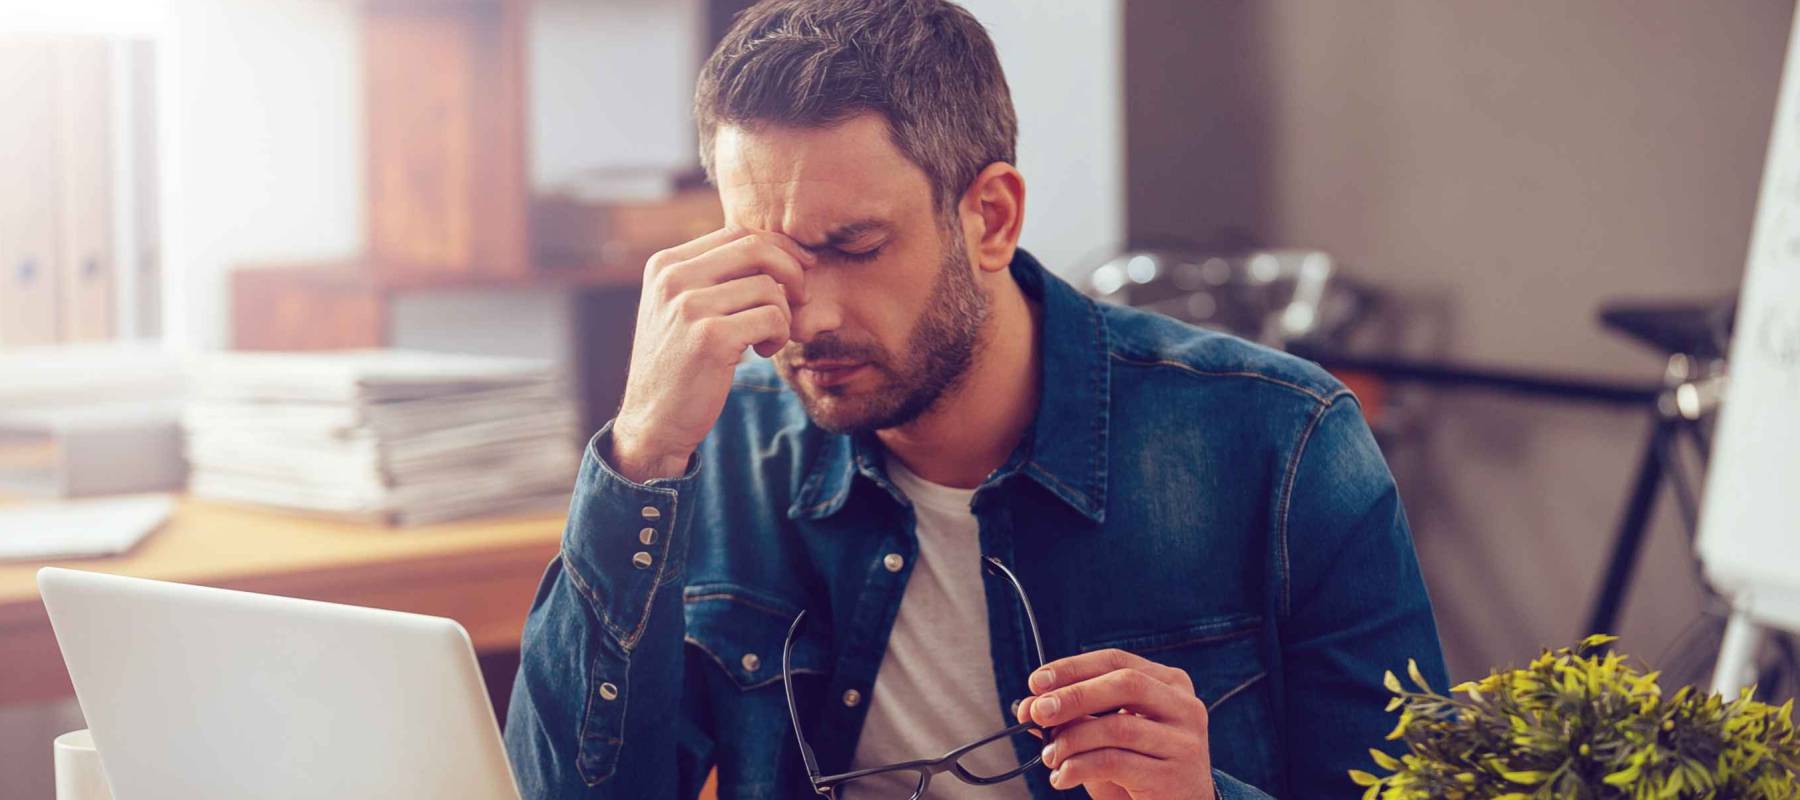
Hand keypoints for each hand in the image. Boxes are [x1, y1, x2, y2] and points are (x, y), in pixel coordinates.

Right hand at [611, 227, 814, 481]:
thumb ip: (712, 277)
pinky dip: (779, 335)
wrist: (653, 421)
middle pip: (756, 248)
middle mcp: (673, 278)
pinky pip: (772, 318)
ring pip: (769, 288)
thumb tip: (776, 249)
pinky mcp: (710, 337)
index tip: (798, 269)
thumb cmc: (678, 365)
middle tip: (802, 297)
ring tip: (768, 338)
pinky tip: (762, 352)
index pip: (737, 233)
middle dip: (792, 269)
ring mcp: (689, 306)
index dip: (777, 248)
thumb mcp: (680, 309)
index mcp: (665, 265)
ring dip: (783, 315)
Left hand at [1014, 649, 1214, 798]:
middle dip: (1073, 696)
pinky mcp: (1172, 776)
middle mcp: (1184, 707)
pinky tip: (1062, 776)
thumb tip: (1028, 706)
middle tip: (1037, 712)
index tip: (1036, 682)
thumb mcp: (1107, 737)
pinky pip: (1115, 762)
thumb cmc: (1140, 770)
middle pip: (1125, 684)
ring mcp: (1182, 741)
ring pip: (1117, 726)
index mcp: (1169, 684)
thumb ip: (1076, 719)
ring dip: (1072, 739)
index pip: (1116, 661)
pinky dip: (1079, 767)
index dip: (1073, 667)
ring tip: (1049, 755)